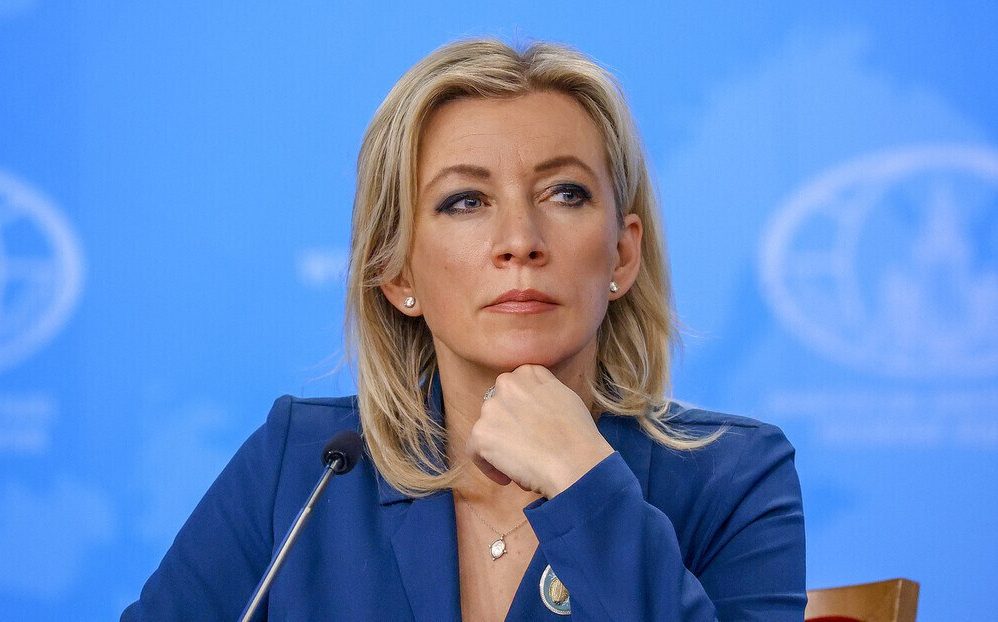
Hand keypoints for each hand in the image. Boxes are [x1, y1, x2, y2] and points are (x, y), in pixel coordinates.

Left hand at [467, 364, 613, 498]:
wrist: (575, 461)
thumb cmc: (578, 435)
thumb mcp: (566, 396)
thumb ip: (543, 390)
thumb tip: (531, 401)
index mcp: (527, 372)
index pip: (515, 389)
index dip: (521, 412)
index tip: (532, 428)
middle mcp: (506, 383)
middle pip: (499, 409)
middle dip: (509, 427)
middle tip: (527, 447)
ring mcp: (491, 408)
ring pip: (488, 430)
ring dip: (501, 446)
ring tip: (523, 464)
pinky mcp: (481, 433)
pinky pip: (475, 451)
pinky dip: (489, 466)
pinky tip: (508, 477)